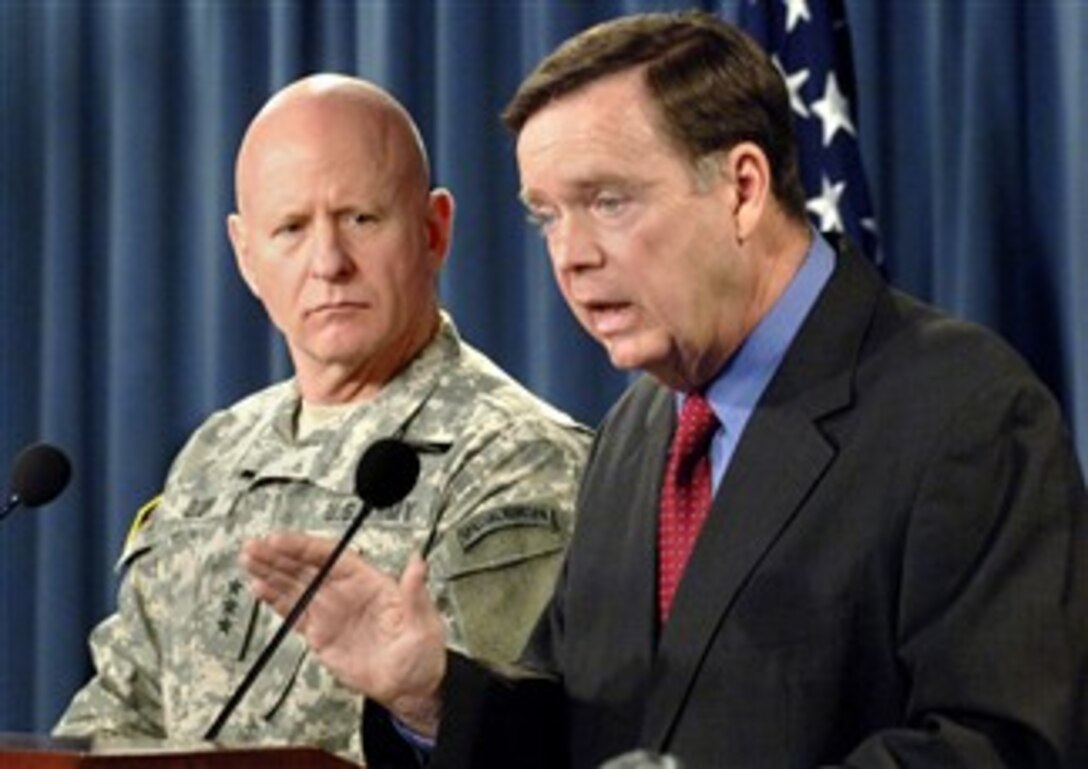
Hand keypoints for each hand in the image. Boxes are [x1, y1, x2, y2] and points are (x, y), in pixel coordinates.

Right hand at [240, 533, 446, 734]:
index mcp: (369, 581)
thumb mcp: (423, 622)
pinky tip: (259, 588)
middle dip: (279, 555)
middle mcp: (346, 591)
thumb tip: (418, 563)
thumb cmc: (421, 652)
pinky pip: (294, 612)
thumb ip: (415, 593)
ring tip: (249, 560)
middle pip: (307, 566)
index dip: (305, 546)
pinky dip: (276, 600)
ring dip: (271, 571)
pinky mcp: (320, 633)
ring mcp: (331, 611)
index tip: (281, 540)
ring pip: (295, 585)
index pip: (332, 556)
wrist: (409, 687)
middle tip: (254, 546)